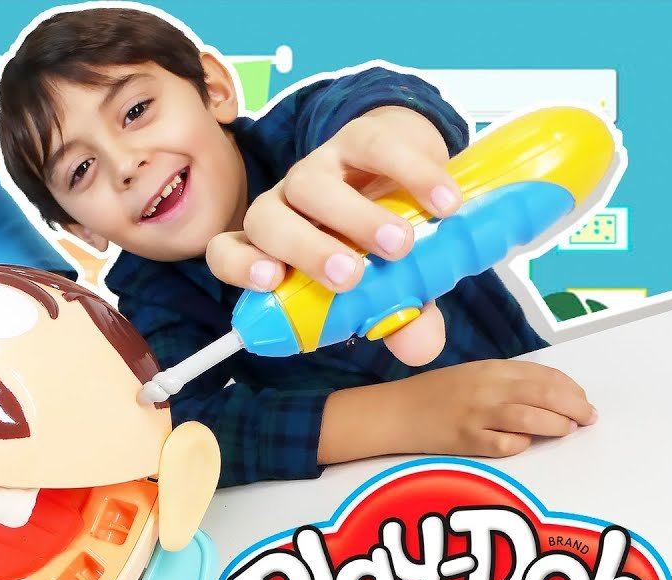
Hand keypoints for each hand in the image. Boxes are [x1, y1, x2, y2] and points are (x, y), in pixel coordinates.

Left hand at [207, 105, 462, 365]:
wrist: (413, 175)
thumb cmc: (383, 248)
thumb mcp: (391, 288)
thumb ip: (398, 317)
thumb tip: (419, 349)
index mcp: (275, 249)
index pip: (228, 253)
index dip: (240, 266)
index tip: (272, 282)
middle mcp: (284, 207)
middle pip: (266, 220)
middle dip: (304, 250)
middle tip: (350, 277)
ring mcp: (317, 169)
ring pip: (310, 185)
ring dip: (355, 217)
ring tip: (401, 246)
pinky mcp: (358, 138)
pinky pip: (374, 147)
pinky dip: (411, 175)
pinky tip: (443, 205)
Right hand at [390, 360, 597, 456]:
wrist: (396, 411)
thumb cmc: (436, 394)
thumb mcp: (473, 375)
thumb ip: (509, 381)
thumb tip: (553, 394)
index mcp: (490, 369)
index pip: (543, 374)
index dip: (571, 388)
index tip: (583, 399)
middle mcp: (486, 389)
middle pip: (545, 394)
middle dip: (575, 407)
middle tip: (588, 418)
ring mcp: (476, 415)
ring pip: (531, 419)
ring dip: (557, 426)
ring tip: (567, 430)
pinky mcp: (466, 440)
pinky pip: (506, 445)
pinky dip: (521, 444)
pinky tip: (524, 443)